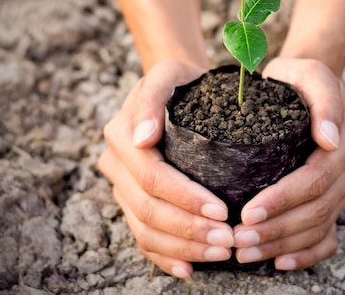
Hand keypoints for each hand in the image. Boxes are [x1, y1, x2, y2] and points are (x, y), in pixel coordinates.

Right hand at [98, 60, 233, 278]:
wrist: (175, 90)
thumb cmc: (180, 82)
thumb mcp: (168, 74)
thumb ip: (152, 97)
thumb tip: (142, 138)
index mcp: (121, 135)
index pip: (152, 177)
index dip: (185, 198)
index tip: (221, 210)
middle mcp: (115, 164)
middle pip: (148, 209)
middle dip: (189, 230)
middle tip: (229, 240)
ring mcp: (120, 186)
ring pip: (144, 230)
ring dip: (183, 248)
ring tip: (221, 253)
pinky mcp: (130, 202)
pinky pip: (142, 238)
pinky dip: (165, 257)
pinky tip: (189, 269)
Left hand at [232, 57, 344, 269]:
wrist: (302, 85)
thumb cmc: (296, 78)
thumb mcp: (307, 72)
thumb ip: (323, 95)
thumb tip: (331, 139)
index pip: (315, 179)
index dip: (283, 200)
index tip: (248, 212)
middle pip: (317, 209)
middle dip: (277, 229)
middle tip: (238, 240)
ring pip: (319, 227)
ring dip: (282, 244)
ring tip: (245, 252)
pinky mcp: (335, 199)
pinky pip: (329, 237)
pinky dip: (306, 254)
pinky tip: (278, 262)